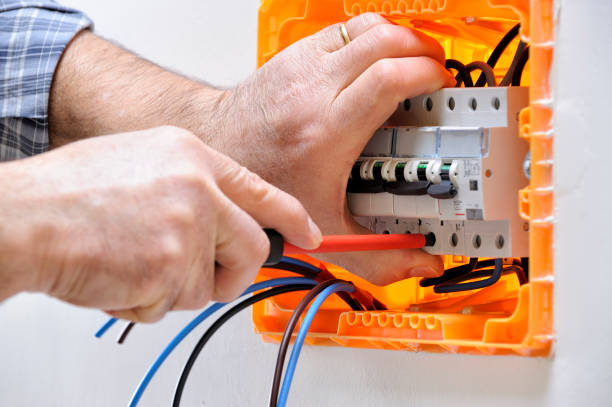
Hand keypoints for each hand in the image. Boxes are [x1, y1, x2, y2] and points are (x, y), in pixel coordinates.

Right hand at [0, 126, 320, 321]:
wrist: (25, 218)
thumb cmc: (69, 193)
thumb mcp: (143, 163)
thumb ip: (192, 188)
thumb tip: (224, 221)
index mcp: (192, 157)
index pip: (262, 191)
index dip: (291, 217)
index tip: (310, 236)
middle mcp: (198, 189)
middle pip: (252, 248)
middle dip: (232, 273)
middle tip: (202, 277)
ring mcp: (188, 229)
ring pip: (207, 285)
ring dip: (172, 288)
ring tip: (131, 262)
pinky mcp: (171, 270)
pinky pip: (172, 305)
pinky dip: (145, 302)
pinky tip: (116, 274)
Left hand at [211, 13, 452, 283]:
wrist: (219, 149)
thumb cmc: (264, 182)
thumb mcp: (325, 227)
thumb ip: (378, 255)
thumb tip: (420, 264)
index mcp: (326, 131)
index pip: (387, 79)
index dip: (427, 77)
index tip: (442, 92)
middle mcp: (314, 89)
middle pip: (384, 43)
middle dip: (425, 52)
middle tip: (437, 76)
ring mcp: (303, 66)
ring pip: (367, 27)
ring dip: (403, 38)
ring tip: (417, 60)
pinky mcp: (297, 54)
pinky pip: (346, 29)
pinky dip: (374, 36)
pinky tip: (381, 56)